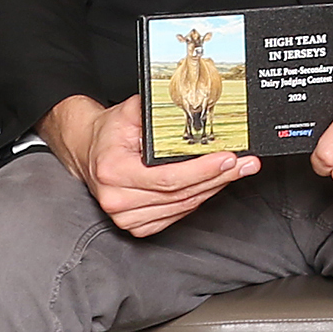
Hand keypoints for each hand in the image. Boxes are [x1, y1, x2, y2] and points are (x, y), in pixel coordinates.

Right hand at [55, 93, 258, 237]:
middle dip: (219, 177)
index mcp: (113, 170)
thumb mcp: (130, 111)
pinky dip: (197, 199)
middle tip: (245, 164)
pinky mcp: (135, 225)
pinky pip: (176, 215)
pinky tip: (212, 185)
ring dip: (213, 188)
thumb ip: (158, 110)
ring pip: (182, 206)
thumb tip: (192, 105)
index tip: (228, 159)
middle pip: (181, 194)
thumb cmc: (109, 132)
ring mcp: (125, 216)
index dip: (202, 170)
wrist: (87, 149)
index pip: (168, 177)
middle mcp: (117, 197)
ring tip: (236, 171)